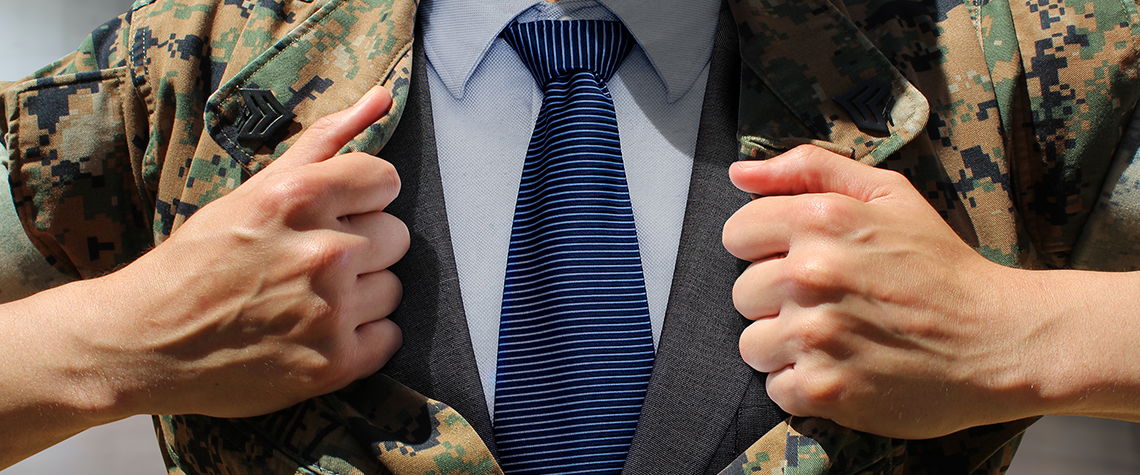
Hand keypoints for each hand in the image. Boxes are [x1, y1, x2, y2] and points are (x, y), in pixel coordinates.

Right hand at [89, 86, 406, 417]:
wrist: (143, 341)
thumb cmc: (200, 260)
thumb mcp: (254, 190)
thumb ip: (326, 140)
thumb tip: (382, 97)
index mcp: (298, 199)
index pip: (385, 181)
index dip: (360, 199)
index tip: (333, 215)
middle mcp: (322, 252)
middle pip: (396, 236)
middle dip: (361, 246)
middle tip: (311, 263)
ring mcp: (330, 312)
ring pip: (393, 287)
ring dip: (362, 294)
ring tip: (311, 299)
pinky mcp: (333, 364)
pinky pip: (389, 336)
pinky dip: (362, 339)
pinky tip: (319, 332)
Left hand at [722, 145, 1037, 438]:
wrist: (1000, 339)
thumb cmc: (942, 265)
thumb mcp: (888, 194)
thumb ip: (809, 170)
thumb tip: (739, 173)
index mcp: (820, 221)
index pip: (736, 234)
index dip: (763, 250)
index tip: (796, 262)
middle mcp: (810, 275)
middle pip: (742, 293)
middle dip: (776, 301)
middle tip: (828, 305)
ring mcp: (815, 335)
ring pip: (752, 345)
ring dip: (784, 347)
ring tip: (834, 341)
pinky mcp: (824, 388)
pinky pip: (776, 388)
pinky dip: (804, 387)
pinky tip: (842, 370)